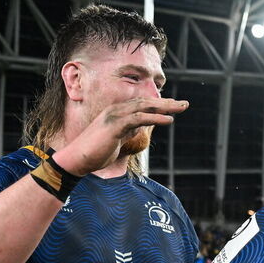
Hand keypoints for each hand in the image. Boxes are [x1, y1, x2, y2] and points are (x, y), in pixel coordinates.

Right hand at [60, 97, 188, 174]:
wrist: (78, 159)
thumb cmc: (96, 152)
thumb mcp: (117, 139)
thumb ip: (128, 131)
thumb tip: (140, 128)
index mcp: (117, 113)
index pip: (142, 105)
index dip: (159, 105)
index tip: (175, 107)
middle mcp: (116, 110)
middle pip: (146, 102)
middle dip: (167, 103)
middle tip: (185, 104)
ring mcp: (115, 116)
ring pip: (144, 107)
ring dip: (164, 107)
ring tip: (181, 109)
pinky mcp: (115, 126)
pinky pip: (138, 119)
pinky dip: (155, 117)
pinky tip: (169, 120)